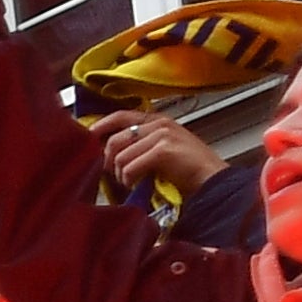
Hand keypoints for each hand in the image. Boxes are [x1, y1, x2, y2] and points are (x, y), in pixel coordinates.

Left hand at [89, 110, 222, 198]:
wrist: (213, 180)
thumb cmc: (188, 170)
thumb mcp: (163, 149)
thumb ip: (141, 145)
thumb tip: (110, 152)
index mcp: (158, 120)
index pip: (121, 116)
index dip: (101, 126)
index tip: (88, 137)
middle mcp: (159, 124)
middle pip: (115, 140)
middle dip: (108, 161)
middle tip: (114, 175)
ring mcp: (162, 135)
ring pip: (120, 156)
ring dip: (120, 175)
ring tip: (130, 183)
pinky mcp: (163, 150)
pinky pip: (130, 167)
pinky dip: (129, 180)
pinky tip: (136, 185)